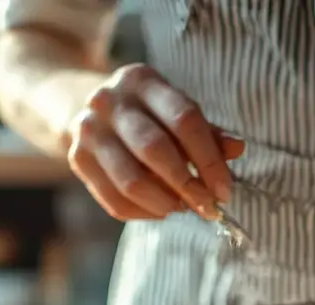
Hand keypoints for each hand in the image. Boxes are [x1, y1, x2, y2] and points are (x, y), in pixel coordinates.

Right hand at [67, 63, 244, 221]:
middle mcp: (111, 101)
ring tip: (183, 208)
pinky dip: (143, 213)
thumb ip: (207, 132)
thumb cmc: (146, 114)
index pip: (184, 120)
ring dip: (165, 203)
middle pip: (155, 150)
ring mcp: (89, 131)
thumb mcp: (175, 110)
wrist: (85, 108)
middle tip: (207, 207)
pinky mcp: (77, 159)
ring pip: (132, 180)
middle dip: (187, 186)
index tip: (224, 190)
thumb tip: (237, 148)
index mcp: (143, 81)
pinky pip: (113, 200)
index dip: (208, 160)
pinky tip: (160, 210)